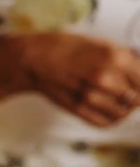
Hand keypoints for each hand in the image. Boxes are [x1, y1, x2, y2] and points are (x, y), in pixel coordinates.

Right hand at [16, 32, 139, 126]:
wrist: (36, 59)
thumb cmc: (67, 48)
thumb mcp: (103, 44)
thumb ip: (125, 58)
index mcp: (115, 57)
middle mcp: (104, 78)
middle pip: (136, 98)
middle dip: (137, 96)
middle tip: (133, 93)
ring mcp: (90, 96)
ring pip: (122, 113)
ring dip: (125, 109)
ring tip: (122, 102)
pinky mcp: (78, 109)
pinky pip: (104, 122)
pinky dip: (112, 119)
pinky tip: (111, 112)